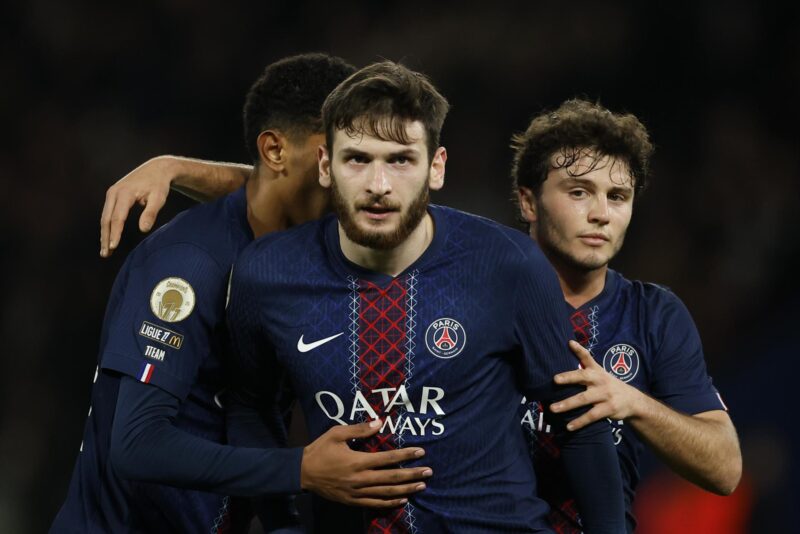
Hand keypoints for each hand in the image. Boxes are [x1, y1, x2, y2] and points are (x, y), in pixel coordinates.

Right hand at [100, 156, 174, 256]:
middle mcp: (114, 192)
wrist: (157, 169)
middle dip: (106, 237)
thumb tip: (143, 230)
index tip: (114, 247)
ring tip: (105, 251)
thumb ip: (151, 213)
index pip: (117, 217)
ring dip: (104, 234)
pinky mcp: (113, 195)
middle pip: (107, 219)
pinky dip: (107, 226)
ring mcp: (111, 193)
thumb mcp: (159, 198)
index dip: (115, 233)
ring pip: (105, 217)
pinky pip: (107, 213)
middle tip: (106, 254)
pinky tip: (108, 238)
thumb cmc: (159, 185)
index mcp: (125, 193)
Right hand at [301, 420, 431, 507]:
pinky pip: (375, 504)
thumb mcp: (337, 434)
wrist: (302, 473)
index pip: (388, 459)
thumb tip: (379, 422)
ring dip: (406, 490)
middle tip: (429, 472)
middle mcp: (360, 479)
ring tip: (421, 486)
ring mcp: (356, 492)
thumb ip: (359, 430)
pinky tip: (402, 500)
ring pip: (386, 493)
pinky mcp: (352, 501)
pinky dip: (390, 503)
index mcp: (358, 461)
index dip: (406, 455)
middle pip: (392, 478)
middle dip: (412, 475)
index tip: (420, 452)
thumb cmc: (320, 450)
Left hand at [550, 340, 642, 430]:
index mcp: (597, 371)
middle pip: (583, 377)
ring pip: (584, 399)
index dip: (579, 350)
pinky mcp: (608, 409)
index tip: (570, 343)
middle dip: (569, 378)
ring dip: (567, 404)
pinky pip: (591, 416)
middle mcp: (600, 380)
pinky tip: (568, 426)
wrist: (633, 401)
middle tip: (554, 380)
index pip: (588, 358)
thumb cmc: (608, 385)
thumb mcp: (600, 373)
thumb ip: (585, 365)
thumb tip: (568, 350)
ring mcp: (605, 395)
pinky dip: (579, 422)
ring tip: (553, 408)